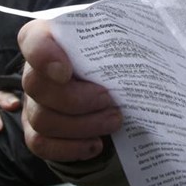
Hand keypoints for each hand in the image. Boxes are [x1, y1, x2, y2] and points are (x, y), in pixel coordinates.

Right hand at [19, 19, 122, 162]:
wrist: (113, 86)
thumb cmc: (116, 58)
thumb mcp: (121, 39)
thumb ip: (123, 37)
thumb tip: (153, 44)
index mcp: (50, 39)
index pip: (32, 40)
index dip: (42, 56)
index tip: (66, 71)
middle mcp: (33, 71)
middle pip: (35, 87)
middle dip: (77, 100)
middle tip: (111, 101)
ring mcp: (32, 104)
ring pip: (42, 119)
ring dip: (82, 125)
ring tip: (114, 121)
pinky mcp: (37, 131)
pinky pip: (40, 145)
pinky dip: (70, 148)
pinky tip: (95, 144)